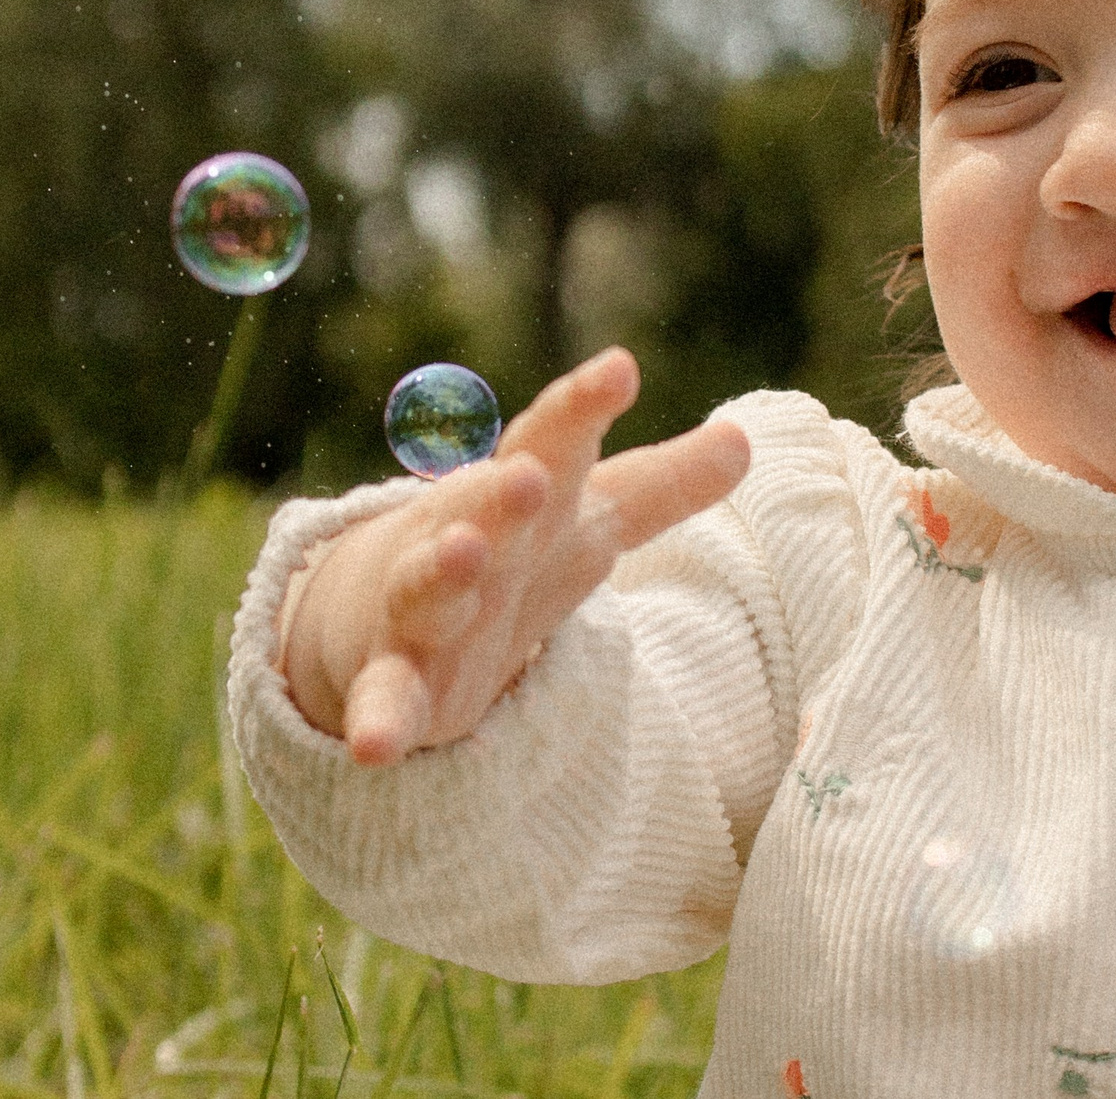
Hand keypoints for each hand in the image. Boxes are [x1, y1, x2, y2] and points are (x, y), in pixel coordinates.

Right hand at [277, 347, 751, 765]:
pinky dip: (375, 721)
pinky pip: (385, 703)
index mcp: (526, 498)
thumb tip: (745, 439)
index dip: (584, 407)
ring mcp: (427, 611)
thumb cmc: (513, 554)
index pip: (556, 440)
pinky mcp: (401, 685)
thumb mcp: (589, 522)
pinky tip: (370, 746)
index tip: (619, 368)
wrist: (389, 613)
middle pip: (487, 507)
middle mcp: (472, 541)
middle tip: (532, 474)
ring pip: (429, 588)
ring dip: (444, 571)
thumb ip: (662, 487)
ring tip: (462, 551)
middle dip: (507, 491)